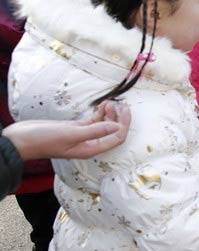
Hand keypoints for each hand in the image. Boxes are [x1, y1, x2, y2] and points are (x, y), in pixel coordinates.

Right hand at [3, 101, 130, 160]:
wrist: (22, 140)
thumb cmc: (43, 140)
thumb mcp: (71, 133)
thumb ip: (94, 130)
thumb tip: (116, 126)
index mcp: (91, 148)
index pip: (116, 138)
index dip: (124, 124)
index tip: (125, 109)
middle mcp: (90, 144)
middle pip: (113, 131)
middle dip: (119, 118)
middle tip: (120, 103)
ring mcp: (83, 136)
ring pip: (104, 125)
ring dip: (109, 114)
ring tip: (109, 102)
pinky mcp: (76, 128)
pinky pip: (94, 121)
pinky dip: (100, 113)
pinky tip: (102, 105)